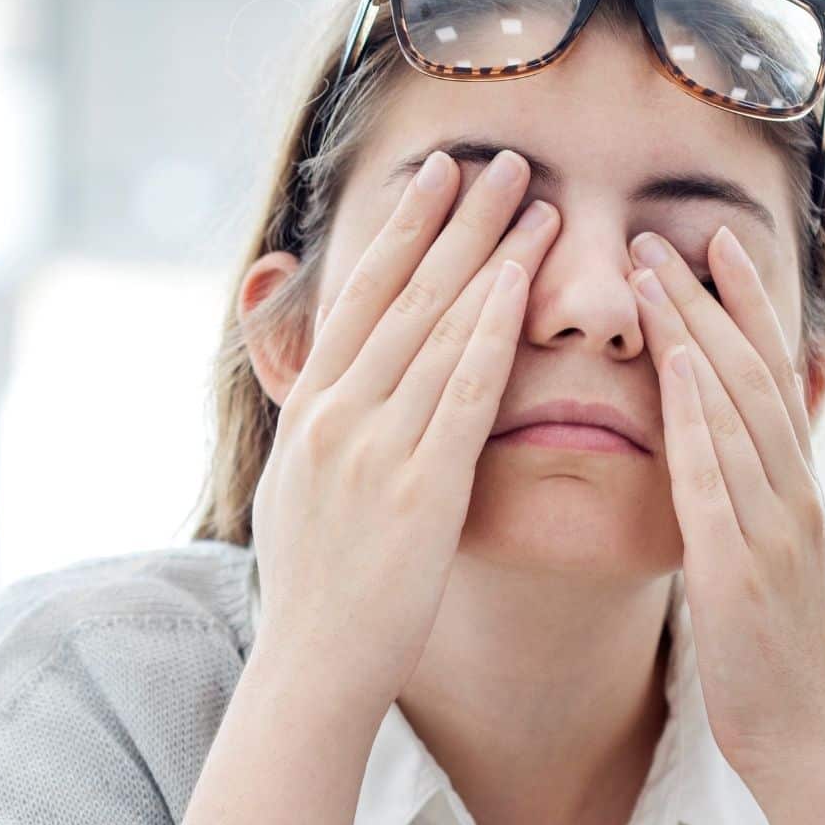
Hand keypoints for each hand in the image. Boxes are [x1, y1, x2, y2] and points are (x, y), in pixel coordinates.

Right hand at [250, 148, 559, 720]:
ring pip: (437, 329)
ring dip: (486, 256)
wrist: (313, 666)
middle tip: (496, 159)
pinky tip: (522, 282)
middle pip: (401, 297)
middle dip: (451, 221)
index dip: (400, 235)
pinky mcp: (418, 490)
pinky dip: (492, 330)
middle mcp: (336, 417)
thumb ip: (314, 430)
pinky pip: (463, 393)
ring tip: (530, 198)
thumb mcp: (294, 495)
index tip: (434, 181)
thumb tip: (318, 388)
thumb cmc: (315, 592)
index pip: (359, 303)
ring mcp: (374, 449)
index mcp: (310, 415)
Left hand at [626, 223, 824, 789]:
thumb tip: (718, 448)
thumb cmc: (768, 655)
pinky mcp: (739, 571)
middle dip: (711, 299)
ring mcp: (772, 530)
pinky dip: (694, 420)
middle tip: (665, 233)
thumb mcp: (764, 561)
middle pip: (753, 375)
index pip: (770, 377)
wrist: (801, 736)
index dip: (743, 306)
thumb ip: (748, 500)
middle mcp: (792, 495)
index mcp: (795, 490)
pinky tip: (668, 372)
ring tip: (654, 275)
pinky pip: (715, 481)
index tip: (711, 243)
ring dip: (693, 336)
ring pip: (736, 411)